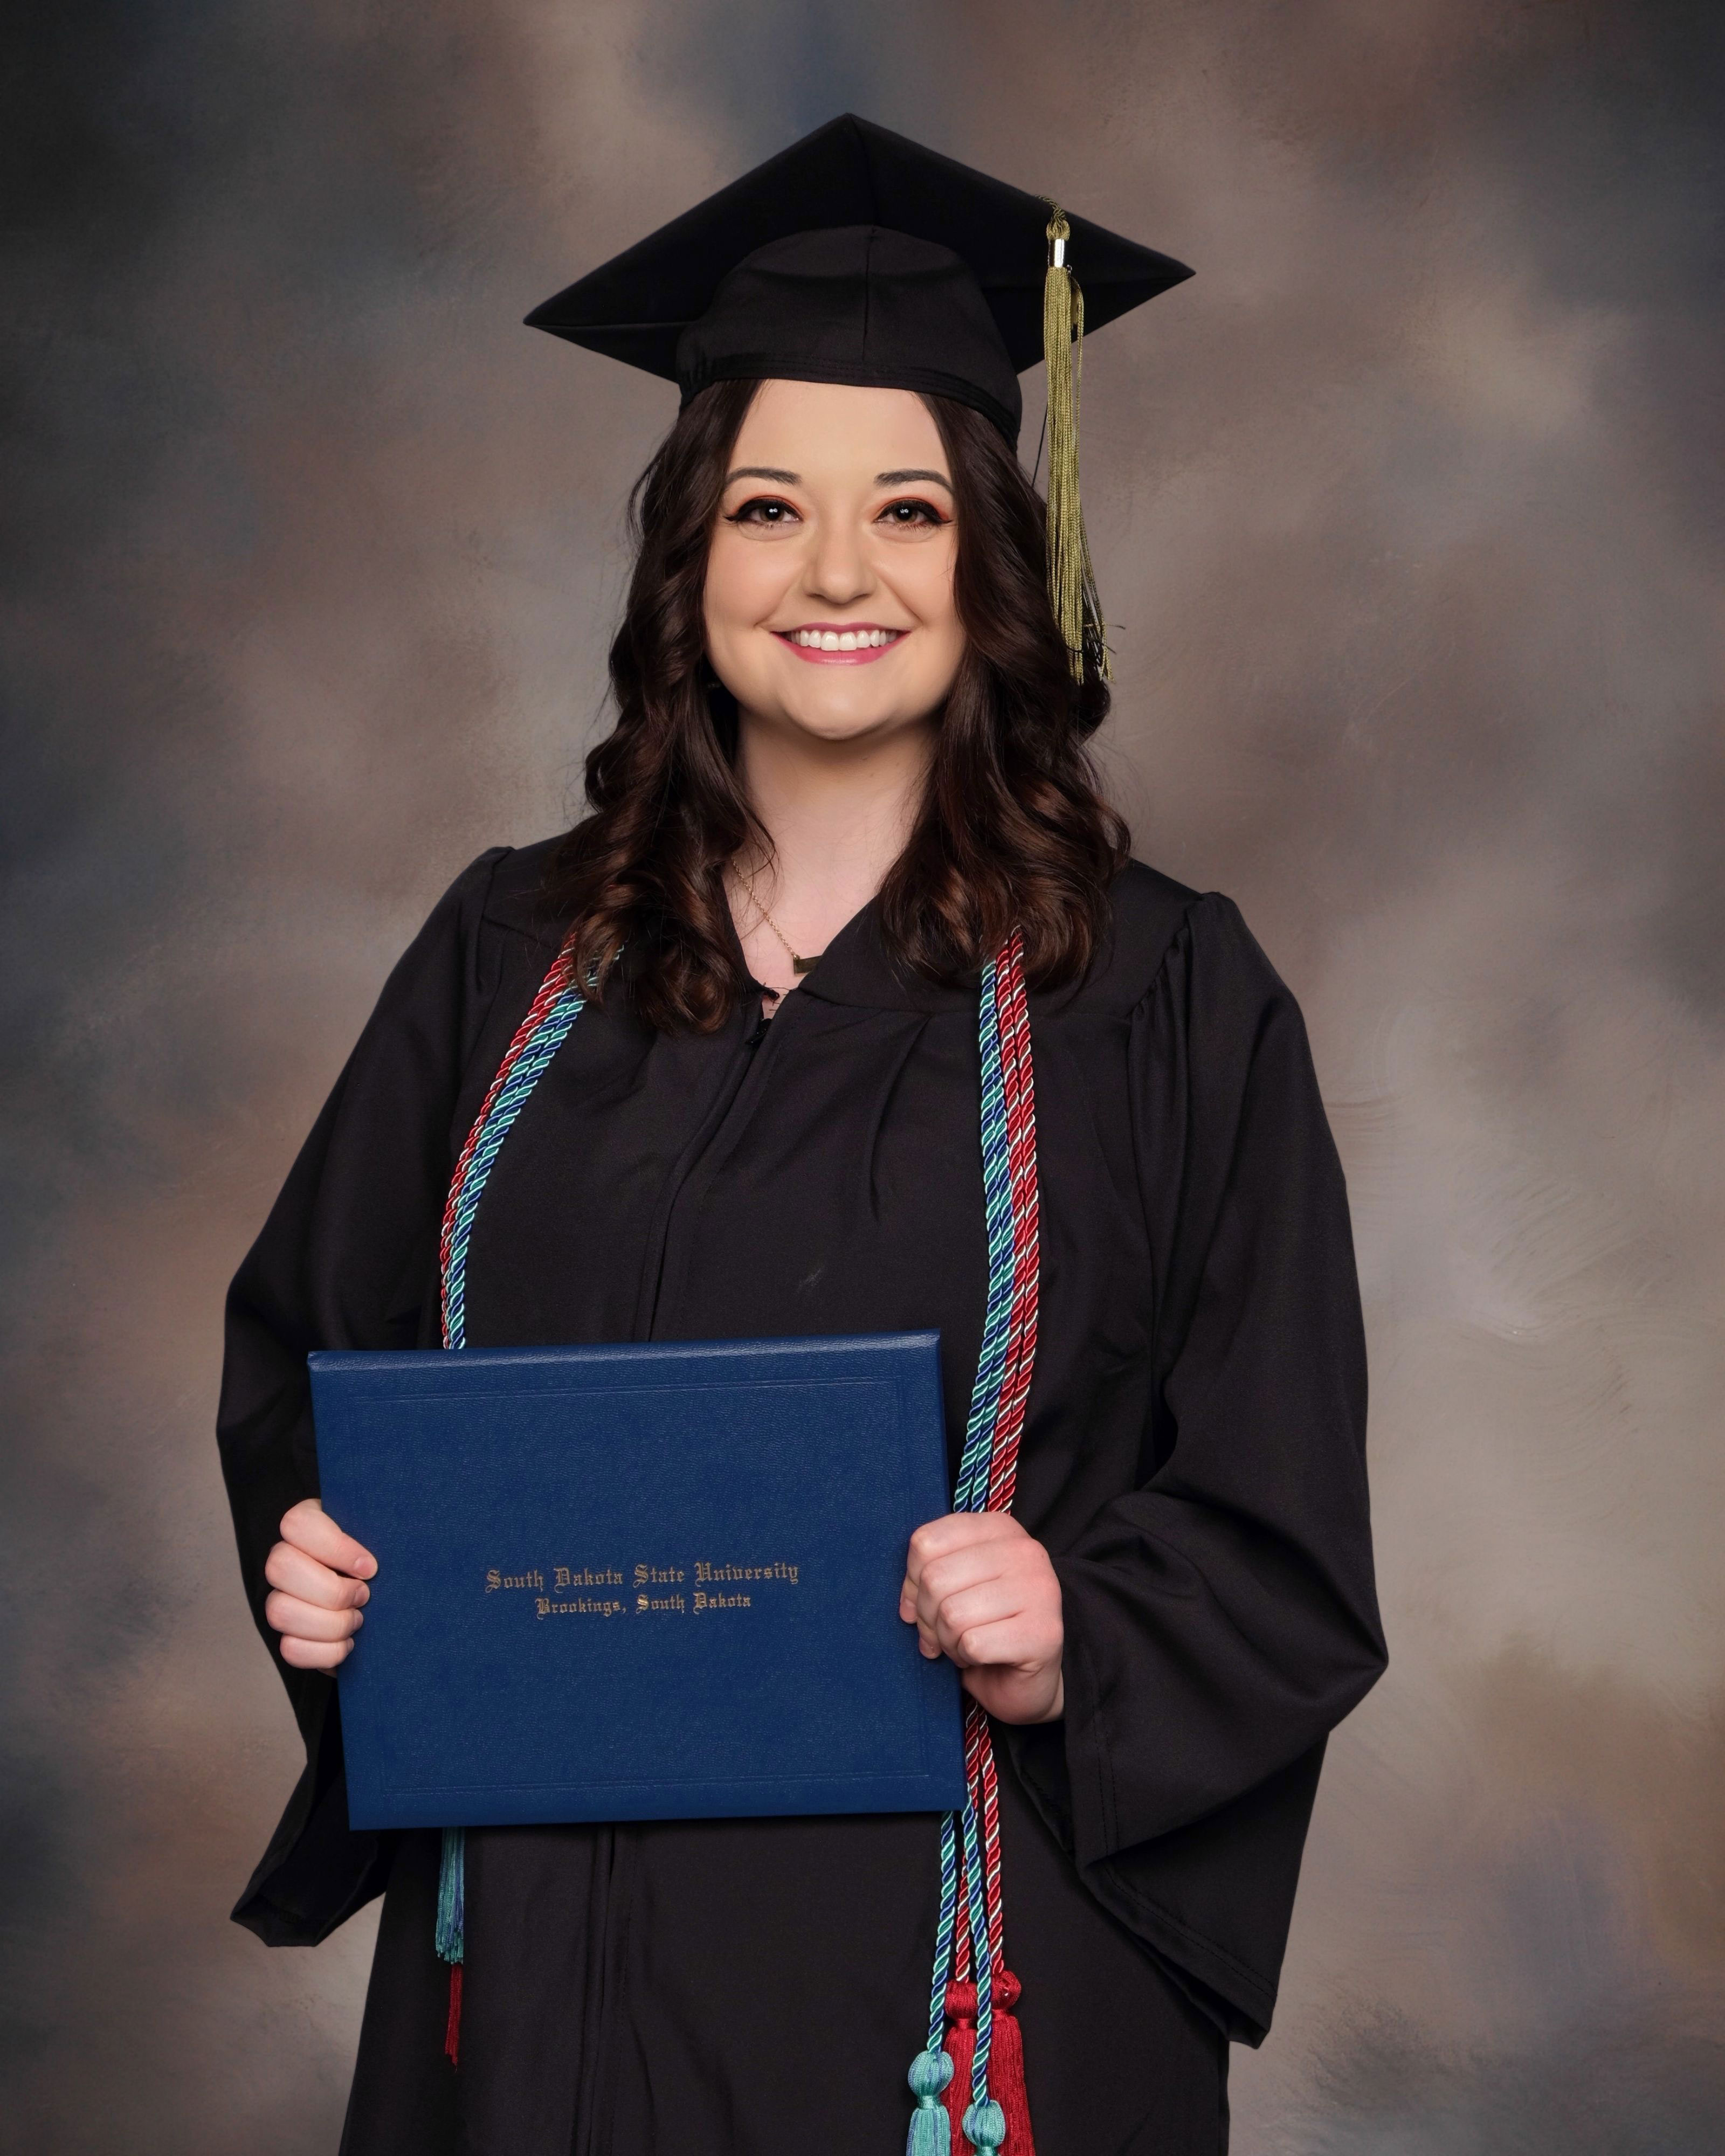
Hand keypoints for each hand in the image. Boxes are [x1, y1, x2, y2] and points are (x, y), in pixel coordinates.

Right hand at [263, 1498, 376, 1671]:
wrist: (387, 1604)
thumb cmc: (386, 1565)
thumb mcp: (385, 1540)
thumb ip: (380, 1534)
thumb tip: (377, 1560)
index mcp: (307, 1526)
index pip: (297, 1524)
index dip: (335, 1548)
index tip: (370, 1568)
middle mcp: (286, 1560)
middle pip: (280, 1567)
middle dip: (332, 1590)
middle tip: (365, 1596)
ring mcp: (281, 1599)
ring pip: (279, 1611)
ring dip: (330, 1623)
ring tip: (359, 1620)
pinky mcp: (289, 1636)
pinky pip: (291, 1649)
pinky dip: (326, 1651)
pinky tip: (349, 1643)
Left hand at [899, 1512, 1063, 1724]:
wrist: (1031, 1676)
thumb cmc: (987, 1624)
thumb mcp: (956, 1584)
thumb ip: (927, 1577)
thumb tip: (907, 1607)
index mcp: (999, 1528)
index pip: (926, 1542)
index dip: (912, 1581)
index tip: (924, 1602)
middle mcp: (1024, 1551)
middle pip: (935, 1579)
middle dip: (927, 1617)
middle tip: (942, 1633)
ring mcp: (1039, 1590)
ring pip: (951, 1614)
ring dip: (947, 1641)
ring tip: (965, 1643)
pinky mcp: (1043, 1633)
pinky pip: (972, 1644)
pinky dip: (966, 1658)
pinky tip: (982, 1657)